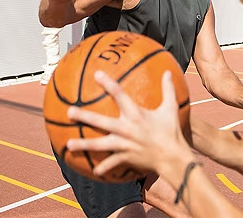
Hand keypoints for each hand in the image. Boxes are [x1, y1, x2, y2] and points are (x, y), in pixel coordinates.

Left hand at [66, 70, 191, 176]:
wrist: (173, 157)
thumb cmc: (172, 131)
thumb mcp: (170, 108)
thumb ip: (168, 89)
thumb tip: (168, 71)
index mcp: (135, 114)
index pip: (119, 94)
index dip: (107, 83)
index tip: (96, 74)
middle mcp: (126, 129)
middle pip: (100, 121)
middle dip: (84, 116)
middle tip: (69, 112)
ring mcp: (124, 145)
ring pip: (99, 145)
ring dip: (83, 145)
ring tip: (69, 144)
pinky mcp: (125, 157)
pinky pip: (111, 163)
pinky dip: (103, 167)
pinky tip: (95, 171)